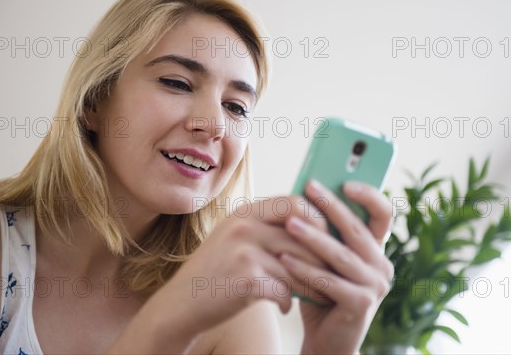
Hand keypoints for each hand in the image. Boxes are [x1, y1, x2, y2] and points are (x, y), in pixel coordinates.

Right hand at [140, 196, 330, 343]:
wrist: (180, 303)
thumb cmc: (216, 272)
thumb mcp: (235, 237)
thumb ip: (266, 227)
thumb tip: (312, 225)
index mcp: (246, 211)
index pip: (296, 202)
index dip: (317, 220)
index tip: (325, 239)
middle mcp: (245, 225)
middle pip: (304, 236)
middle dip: (322, 258)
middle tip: (330, 273)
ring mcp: (244, 251)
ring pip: (298, 266)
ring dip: (311, 284)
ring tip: (316, 295)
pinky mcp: (246, 279)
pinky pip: (284, 290)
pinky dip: (287, 302)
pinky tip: (284, 308)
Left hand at [280, 180, 394, 353]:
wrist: (326, 340)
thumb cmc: (321, 291)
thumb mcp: (325, 258)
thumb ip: (324, 232)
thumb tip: (301, 193)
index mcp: (375, 249)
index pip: (383, 214)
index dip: (369, 195)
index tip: (345, 182)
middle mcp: (382, 265)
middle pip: (357, 229)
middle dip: (331, 206)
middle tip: (308, 188)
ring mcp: (375, 286)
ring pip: (341, 255)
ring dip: (313, 237)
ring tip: (289, 223)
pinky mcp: (362, 305)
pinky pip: (329, 282)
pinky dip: (305, 270)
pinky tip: (284, 260)